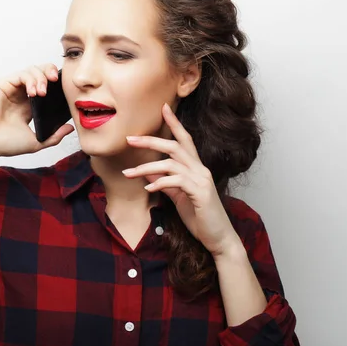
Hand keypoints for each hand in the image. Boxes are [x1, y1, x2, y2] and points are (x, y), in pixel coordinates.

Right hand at [0, 63, 74, 157]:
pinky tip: (34, 92)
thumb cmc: (5, 143)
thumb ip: (54, 136)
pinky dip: (30, 79)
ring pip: (32, 70)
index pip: (46, 86)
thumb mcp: (36, 142)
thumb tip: (70, 128)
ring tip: (42, 92)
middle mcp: (20, 94)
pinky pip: (21, 74)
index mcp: (29, 106)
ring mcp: (11, 88)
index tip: (64, 90)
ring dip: (41, 78)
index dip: (56, 84)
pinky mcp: (3, 84)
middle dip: (51, 73)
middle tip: (56, 82)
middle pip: (41, 73)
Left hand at [122, 103, 240, 256]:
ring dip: (146, 167)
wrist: (217, 238)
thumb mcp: (178, 196)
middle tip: (129, 139)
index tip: (163, 107)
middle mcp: (200, 169)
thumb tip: (146, 172)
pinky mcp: (200, 193)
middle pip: (174, 146)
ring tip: (128, 174)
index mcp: (196, 167)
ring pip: (171, 164)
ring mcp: (201, 180)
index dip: (174, 122)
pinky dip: (159, 183)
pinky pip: (176, 181)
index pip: (185, 139)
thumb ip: (164, 182)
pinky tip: (147, 188)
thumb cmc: (199, 217)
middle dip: (150, 140)